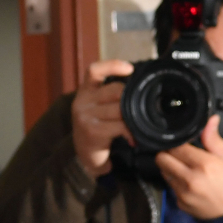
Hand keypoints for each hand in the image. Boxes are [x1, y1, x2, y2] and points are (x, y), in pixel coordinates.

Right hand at [71, 60, 134, 176]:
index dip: (112, 66)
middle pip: (115, 90)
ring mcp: (86, 116)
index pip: (94, 70)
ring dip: (133, 119)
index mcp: (85, 91)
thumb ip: (112, 96)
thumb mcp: (98, 108)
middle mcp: (82, 101)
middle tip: (140, 110)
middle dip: (131, 99)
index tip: (129, 69)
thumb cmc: (97, 129)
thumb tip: (139, 87)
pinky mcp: (92, 131)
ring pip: (120, 109)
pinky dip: (130, 132)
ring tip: (139, 127)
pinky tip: (132, 139)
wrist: (83, 156)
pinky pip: (119, 126)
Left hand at [155, 115, 222, 218]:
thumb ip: (215, 140)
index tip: (183, 143)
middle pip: (161, 159)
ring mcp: (184, 193)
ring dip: (171, 168)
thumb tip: (210, 121)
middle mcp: (190, 179)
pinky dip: (177, 183)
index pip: (175, 147)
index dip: (177, 143)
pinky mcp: (181, 204)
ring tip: (186, 168)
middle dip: (168, 154)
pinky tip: (191, 183)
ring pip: (164, 173)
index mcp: (204, 165)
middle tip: (179, 154)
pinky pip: (171, 188)